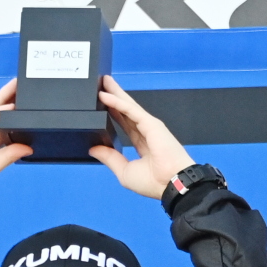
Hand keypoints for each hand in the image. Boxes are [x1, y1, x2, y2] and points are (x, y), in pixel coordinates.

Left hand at [90, 78, 195, 197]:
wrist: (172, 185)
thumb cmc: (155, 183)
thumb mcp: (124, 171)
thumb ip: (110, 158)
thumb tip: (94, 149)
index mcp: (144, 146)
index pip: (126, 125)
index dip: (115, 114)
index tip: (104, 105)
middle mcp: (147, 133)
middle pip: (127, 111)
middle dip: (116, 97)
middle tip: (102, 84)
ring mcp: (150, 127)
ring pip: (129, 106)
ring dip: (116, 93)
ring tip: (104, 81)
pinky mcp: (151, 124)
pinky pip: (130, 110)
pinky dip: (117, 102)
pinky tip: (106, 95)